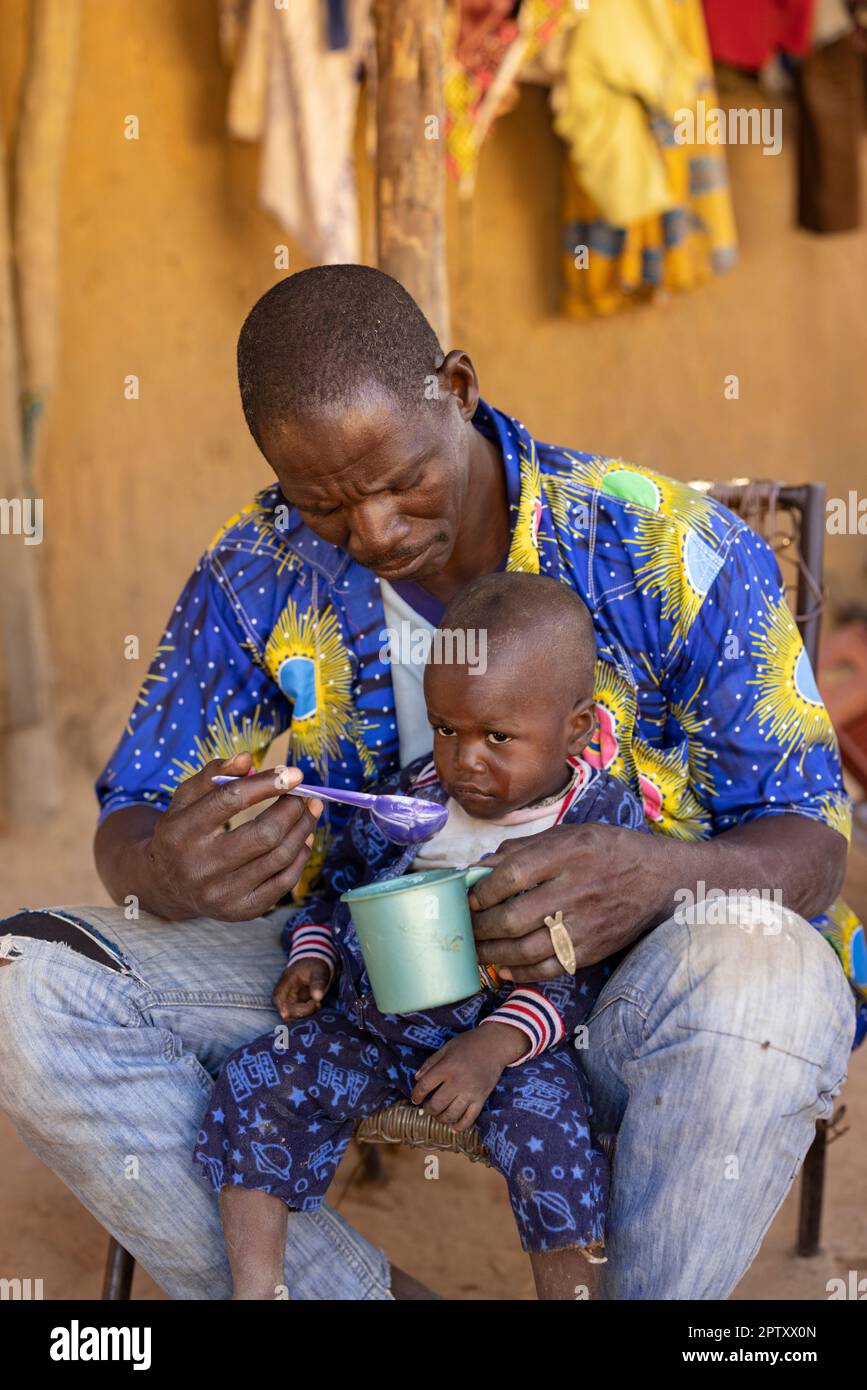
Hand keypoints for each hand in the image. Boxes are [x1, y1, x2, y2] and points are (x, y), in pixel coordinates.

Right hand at [143, 752, 324, 921]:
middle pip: (264, 834)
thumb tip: (248, 758)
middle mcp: (200, 865)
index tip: (295, 773)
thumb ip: (214, 774)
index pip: (231, 800)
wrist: (164, 885)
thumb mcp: (185, 798)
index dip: (267, 784)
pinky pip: (284, 882)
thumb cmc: (181, 832)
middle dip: (293, 810)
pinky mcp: (239, 911)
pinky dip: (300, 857)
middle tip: (305, 796)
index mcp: (182, 830)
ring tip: (309, 812)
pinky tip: (303, 839)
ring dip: (302, 829)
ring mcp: (221, 893)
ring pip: (279, 857)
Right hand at [273, 957, 332, 1019]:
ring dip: (305, 1014)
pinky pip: (299, 1016)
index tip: (286, 1015)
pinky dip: (308, 1015)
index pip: (278, 997)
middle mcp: (285, 993)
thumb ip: (318, 983)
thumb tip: (317, 998)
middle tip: (317, 1004)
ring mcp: (290, 1001)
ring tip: (318, 1003)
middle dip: (301, 1012)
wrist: (316, 966)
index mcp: (286, 981)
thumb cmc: (315, 967)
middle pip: (285, 1010)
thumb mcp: (319, 971)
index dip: (281, 1007)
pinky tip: (317, 1006)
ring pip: (292, 1016)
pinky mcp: (296, 1007)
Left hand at [410, 1025, 527, 1130]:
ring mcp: (470, 1093)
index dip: (416, 1095)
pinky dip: (459, 1126)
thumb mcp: (446, 1048)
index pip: (424, 1086)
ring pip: (451, 1115)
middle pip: (436, 1104)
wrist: (494, 1045)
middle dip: (428, 1109)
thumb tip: (417, 1079)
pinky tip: (452, 1127)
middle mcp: (457, 1082)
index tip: (415, 1099)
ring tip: (438, 1115)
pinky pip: (469, 1119)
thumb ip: (430, 1063)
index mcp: (446, 1067)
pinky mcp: (481, 1099)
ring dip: (441, 1118)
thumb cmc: (468, 1044)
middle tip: (427, 1107)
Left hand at [469, 823, 663, 983]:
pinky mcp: (591, 950)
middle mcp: (575, 891)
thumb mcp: (568, 834)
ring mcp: (585, 925)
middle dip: (481, 927)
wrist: (658, 879)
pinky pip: (550, 969)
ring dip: (493, 954)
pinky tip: (504, 968)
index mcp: (567, 855)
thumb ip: (523, 849)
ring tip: (477, 950)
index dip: (482, 890)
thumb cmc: (607, 851)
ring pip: (527, 949)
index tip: (469, 897)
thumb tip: (480, 868)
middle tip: (466, 928)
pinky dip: (521, 972)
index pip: (512, 875)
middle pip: (514, 917)